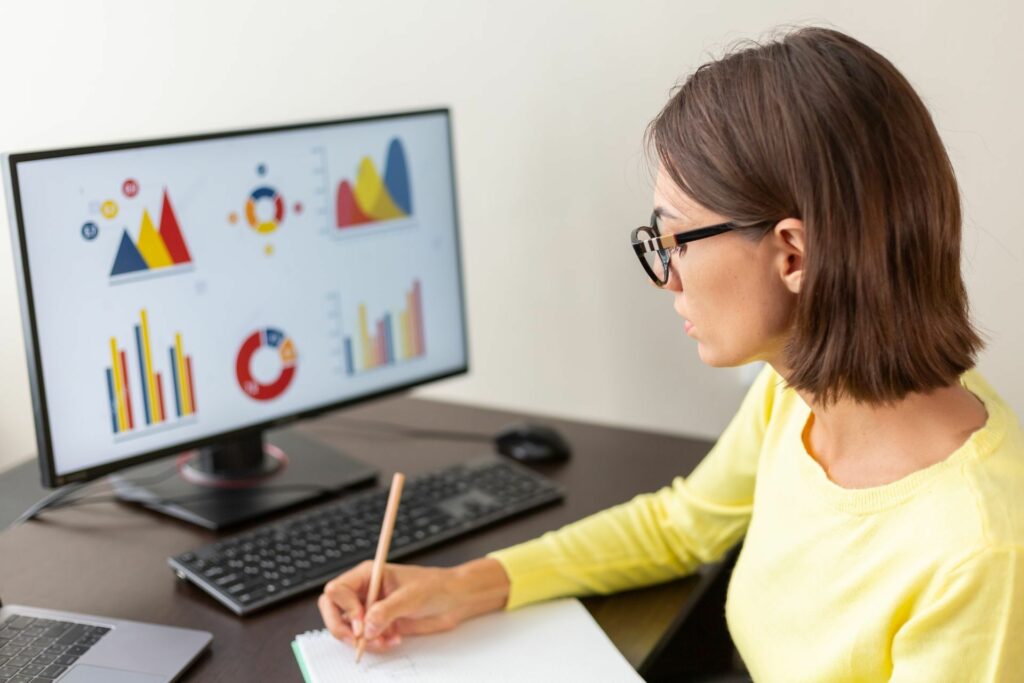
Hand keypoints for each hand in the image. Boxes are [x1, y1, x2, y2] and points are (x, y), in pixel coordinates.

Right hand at [319, 557, 509, 653]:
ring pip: (347, 628)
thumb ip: (387, 611)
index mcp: (367, 575)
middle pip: (333, 610)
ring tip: (384, 641)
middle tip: (361, 639)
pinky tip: (394, 640)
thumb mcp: (411, 596)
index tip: (361, 623)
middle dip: (343, 628)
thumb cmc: (435, 586)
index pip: (337, 590)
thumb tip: (367, 627)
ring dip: (362, 640)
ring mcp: (371, 609)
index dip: (344, 609)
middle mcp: (365, 591)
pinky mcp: (380, 625)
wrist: (454, 600)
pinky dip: (375, 645)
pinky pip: (365, 639)